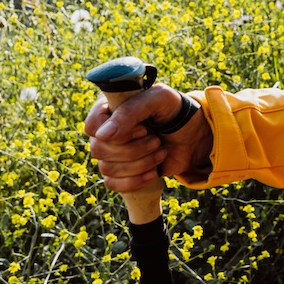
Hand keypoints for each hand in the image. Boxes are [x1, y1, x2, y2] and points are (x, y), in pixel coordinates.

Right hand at [84, 84, 213, 192]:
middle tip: (156, 140)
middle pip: (99, 149)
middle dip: (133, 149)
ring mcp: (111, 152)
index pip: (92, 126)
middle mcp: (105, 131)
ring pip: (107, 168)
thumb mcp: (158, 99)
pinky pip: (112, 184)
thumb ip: (130, 112)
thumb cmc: (173, 110)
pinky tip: (153, 172)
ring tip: (160, 151)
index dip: (115, 132)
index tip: (142, 128)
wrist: (192, 134)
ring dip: (140, 163)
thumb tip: (102, 135)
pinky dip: (135, 180)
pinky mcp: (120, 171)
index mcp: (109, 108)